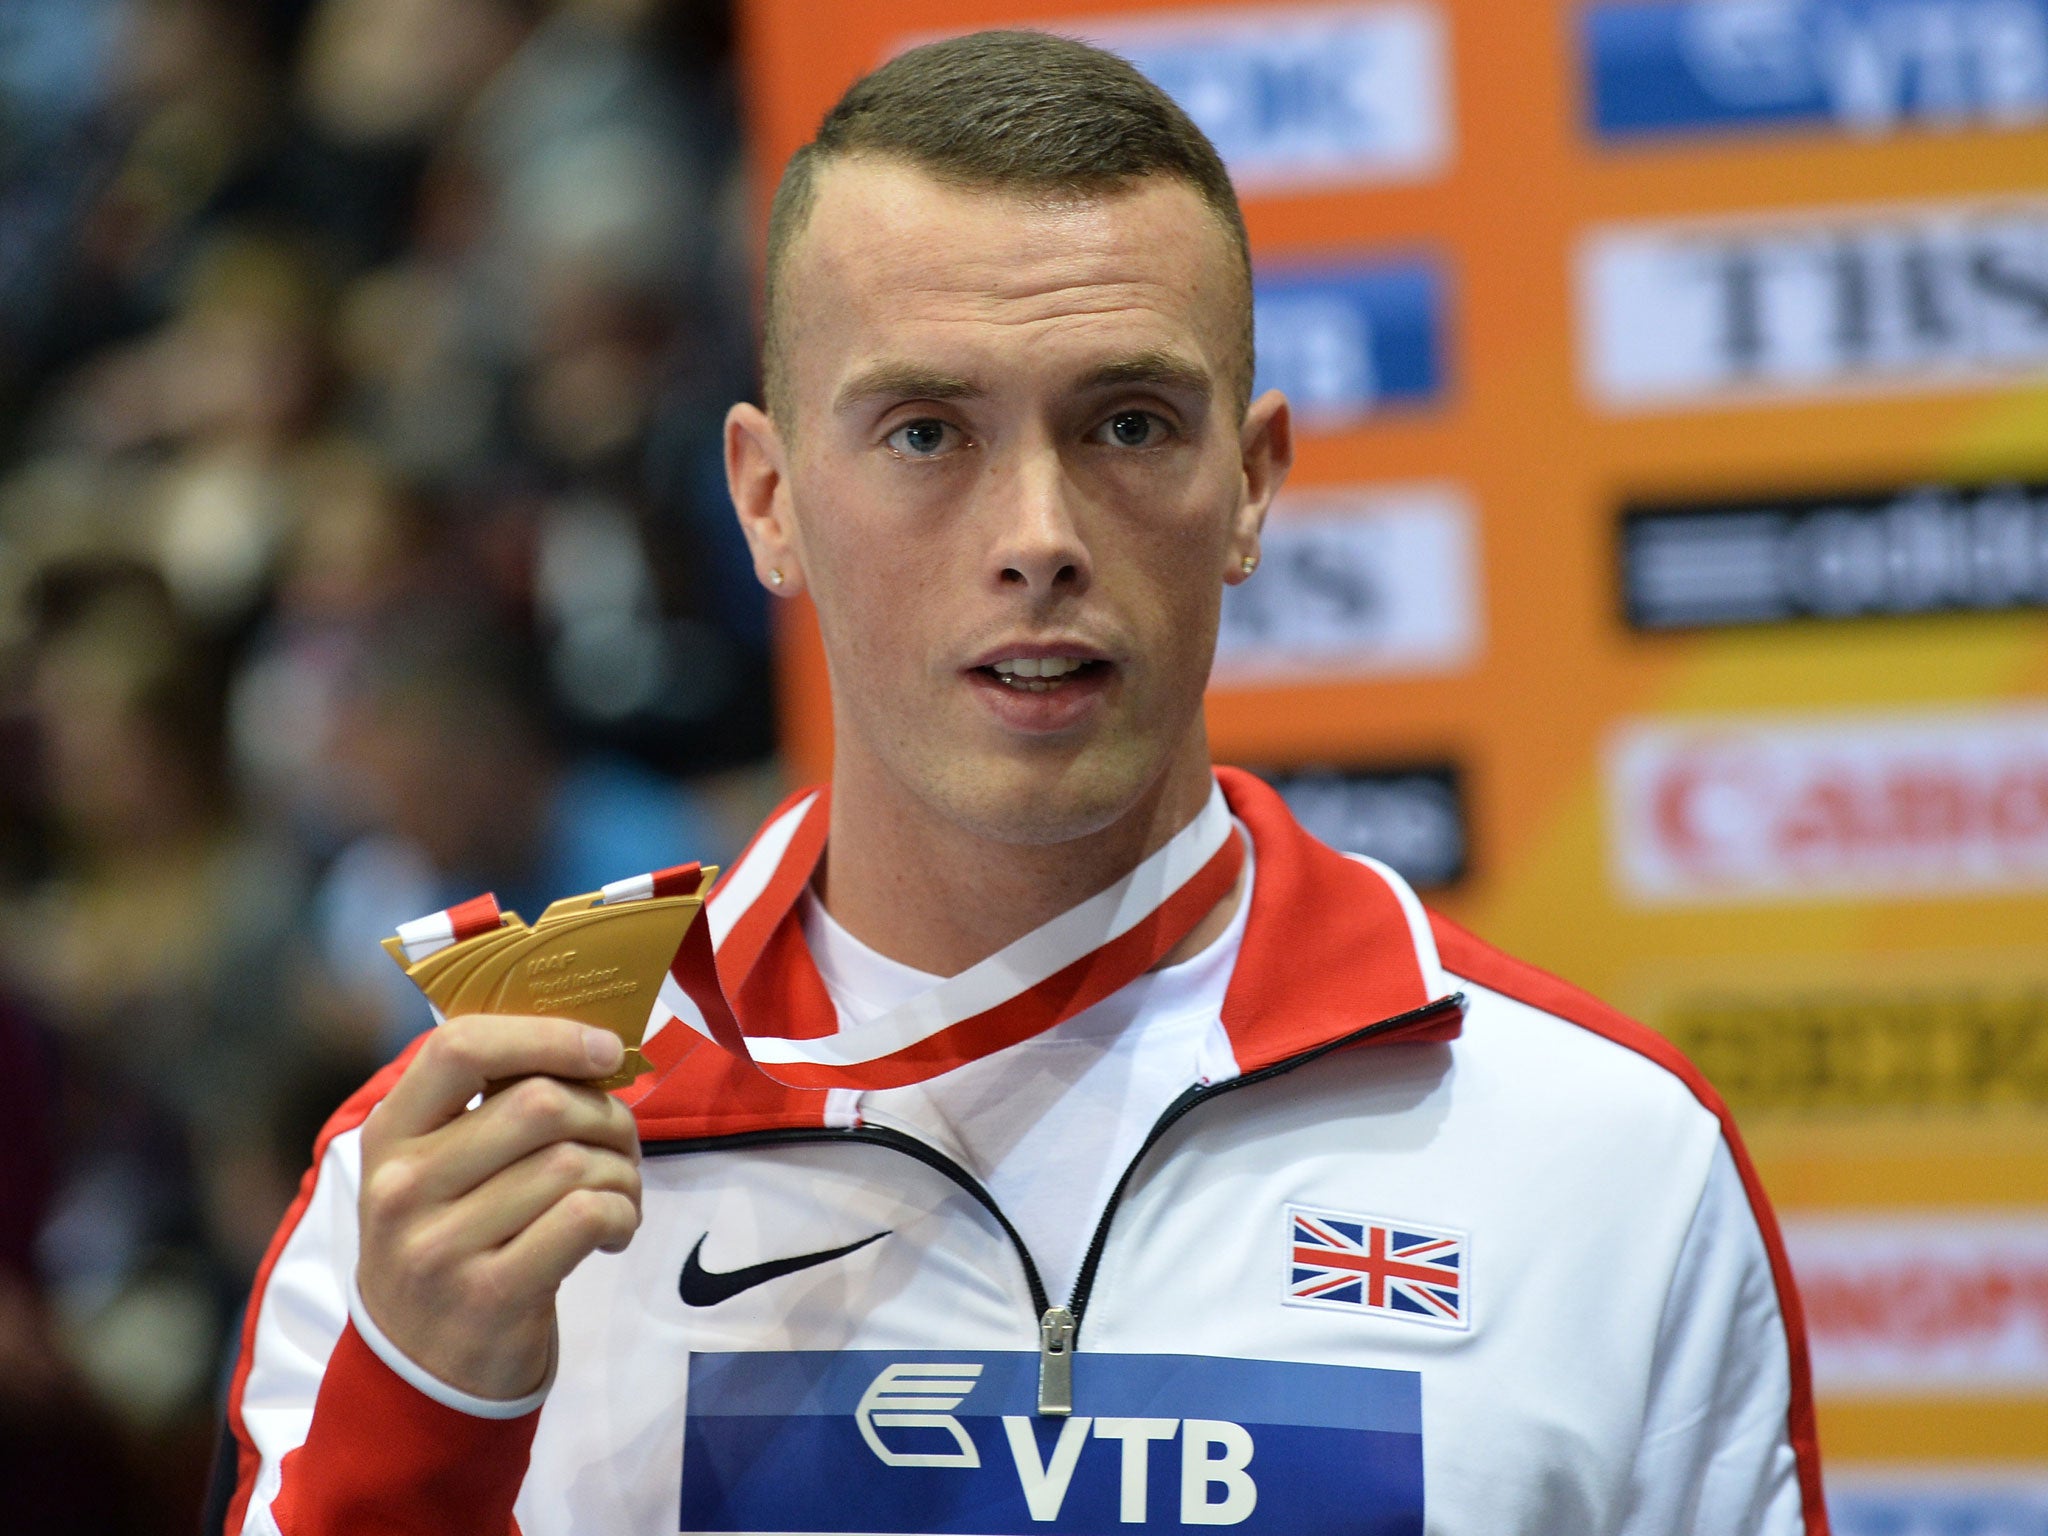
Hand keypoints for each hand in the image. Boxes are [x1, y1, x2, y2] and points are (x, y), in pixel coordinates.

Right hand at [355, 1015, 642, 1400]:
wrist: (420, 1372)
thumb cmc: (451, 1244)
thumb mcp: (438, 1170)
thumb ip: (493, 1107)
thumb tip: (594, 1047)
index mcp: (392, 1134)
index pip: (462, 1045)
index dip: (547, 1035)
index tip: (604, 1050)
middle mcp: (404, 1186)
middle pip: (539, 1104)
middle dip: (607, 1115)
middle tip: (622, 1143)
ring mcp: (440, 1245)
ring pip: (572, 1163)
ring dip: (622, 1172)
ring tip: (620, 1194)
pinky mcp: (489, 1295)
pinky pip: (586, 1216)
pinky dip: (622, 1213)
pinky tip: (614, 1231)